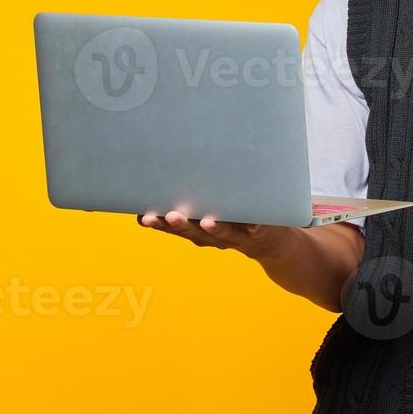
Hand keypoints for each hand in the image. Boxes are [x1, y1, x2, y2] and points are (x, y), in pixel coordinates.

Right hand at [137, 210, 284, 261]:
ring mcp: (237, 236)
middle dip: (181, 225)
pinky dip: (254, 226)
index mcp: (198, 230)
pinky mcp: (260, 232)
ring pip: (223, 234)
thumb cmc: (231, 219)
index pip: (174, 228)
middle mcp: (213, 236)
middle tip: (169, 216)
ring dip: (214, 229)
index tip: (143, 217)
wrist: (268, 242)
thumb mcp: (207, 209)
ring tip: (206, 221)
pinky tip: (253, 223)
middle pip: (195, 232)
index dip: (159, 224)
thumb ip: (190, 197)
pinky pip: (257, 229)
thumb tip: (162, 172)